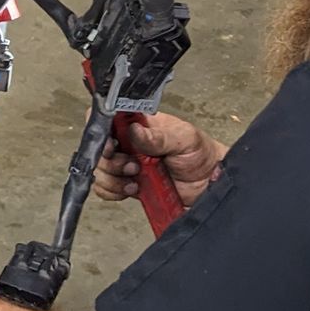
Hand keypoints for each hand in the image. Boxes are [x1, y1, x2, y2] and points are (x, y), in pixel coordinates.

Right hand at [94, 112, 225, 208]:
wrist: (210, 184)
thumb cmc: (200, 154)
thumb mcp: (184, 139)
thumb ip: (159, 137)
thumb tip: (134, 130)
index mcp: (140, 124)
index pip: (109, 118)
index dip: (102, 130)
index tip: (111, 143)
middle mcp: (129, 143)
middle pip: (99, 147)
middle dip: (109, 160)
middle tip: (131, 165)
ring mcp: (127, 164)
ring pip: (100, 169)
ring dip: (112, 177)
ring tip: (135, 179)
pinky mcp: (129, 184)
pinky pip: (106, 188)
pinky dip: (112, 191)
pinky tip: (132, 189)